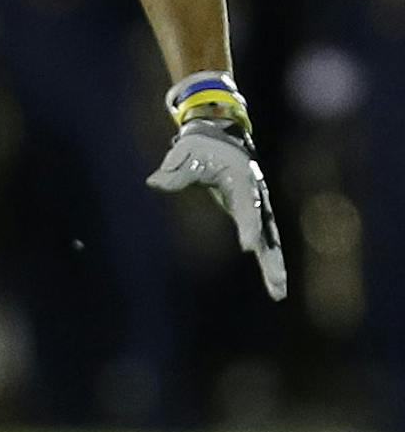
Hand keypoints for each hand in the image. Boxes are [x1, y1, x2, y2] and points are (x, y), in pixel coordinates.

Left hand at [147, 94, 286, 300]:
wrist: (220, 138)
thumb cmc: (201, 147)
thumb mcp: (186, 154)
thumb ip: (174, 171)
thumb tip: (153, 182)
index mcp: (242, 181)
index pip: (247, 208)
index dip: (248, 227)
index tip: (248, 247)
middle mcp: (256, 197)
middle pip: (267, 231)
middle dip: (271, 257)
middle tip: (276, 283)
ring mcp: (258, 208)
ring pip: (271, 240)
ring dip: (274, 265)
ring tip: (279, 293)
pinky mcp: (254, 215)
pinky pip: (265, 240)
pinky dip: (269, 259)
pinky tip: (273, 283)